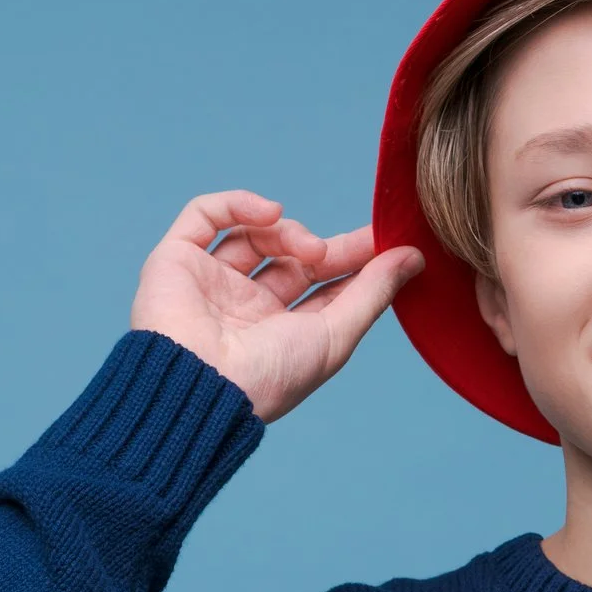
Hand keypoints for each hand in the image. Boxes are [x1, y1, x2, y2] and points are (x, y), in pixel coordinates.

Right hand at [130, 189, 423, 422]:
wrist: (200, 385)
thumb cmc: (269, 377)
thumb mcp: (336, 336)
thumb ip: (373, 294)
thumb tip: (415, 258)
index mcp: (279, 334)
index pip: (321, 287)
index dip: (353, 262)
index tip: (386, 242)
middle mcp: (244, 307)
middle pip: (291, 258)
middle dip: (328, 246)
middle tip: (363, 241)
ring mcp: (209, 282)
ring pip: (253, 234)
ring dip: (289, 232)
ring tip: (309, 250)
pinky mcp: (175, 260)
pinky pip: (205, 215)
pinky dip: (239, 205)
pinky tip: (271, 213)